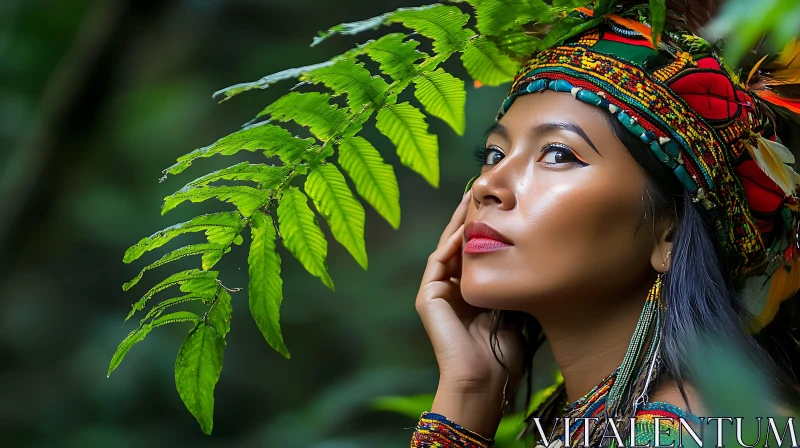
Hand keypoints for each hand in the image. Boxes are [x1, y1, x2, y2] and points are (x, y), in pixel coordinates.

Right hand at [415, 190, 524, 435]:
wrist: (484, 380)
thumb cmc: (504, 352)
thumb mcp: (513, 306)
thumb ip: (513, 281)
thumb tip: (534, 253)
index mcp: (469, 290)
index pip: (475, 250)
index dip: (485, 226)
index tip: (500, 203)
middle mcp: (450, 288)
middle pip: (459, 243)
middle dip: (468, 217)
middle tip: (480, 188)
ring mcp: (436, 292)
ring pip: (447, 247)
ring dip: (458, 223)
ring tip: (470, 198)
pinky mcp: (427, 297)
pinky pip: (438, 262)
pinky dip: (450, 245)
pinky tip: (465, 230)